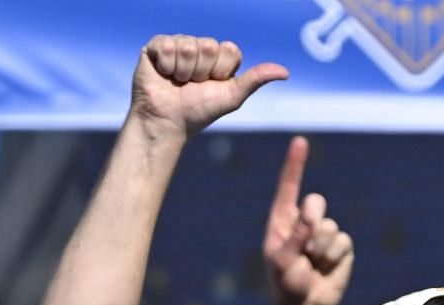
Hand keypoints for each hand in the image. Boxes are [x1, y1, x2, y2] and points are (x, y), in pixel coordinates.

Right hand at [129, 35, 286, 141]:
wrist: (168, 122)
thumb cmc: (199, 111)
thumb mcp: (232, 96)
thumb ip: (256, 79)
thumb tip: (286, 72)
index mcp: (220, 56)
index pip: (230, 49)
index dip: (222, 70)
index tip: (213, 84)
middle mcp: (200, 47)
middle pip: (208, 46)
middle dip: (201, 71)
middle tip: (193, 84)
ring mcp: (178, 44)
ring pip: (188, 46)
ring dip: (184, 71)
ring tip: (177, 81)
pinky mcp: (157, 46)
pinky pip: (167, 45)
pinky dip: (167, 66)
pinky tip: (164, 75)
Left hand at [262, 137, 355, 304]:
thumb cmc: (286, 285)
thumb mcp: (283, 261)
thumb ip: (296, 235)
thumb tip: (312, 214)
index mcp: (282, 221)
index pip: (289, 187)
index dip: (295, 165)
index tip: (300, 141)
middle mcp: (303, 223)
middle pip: (317, 203)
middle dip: (313, 220)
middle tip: (307, 245)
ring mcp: (324, 235)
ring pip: (331, 226)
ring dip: (322, 247)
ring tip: (313, 264)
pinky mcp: (341, 249)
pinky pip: (343, 241)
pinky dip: (334, 256)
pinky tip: (326, 269)